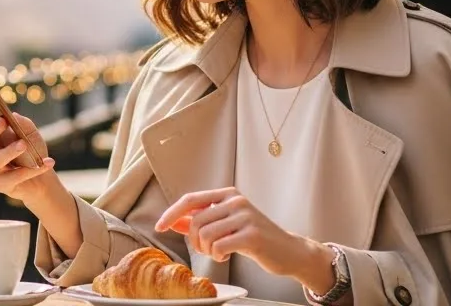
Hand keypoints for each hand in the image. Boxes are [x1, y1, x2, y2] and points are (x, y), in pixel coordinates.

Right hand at [0, 92, 54, 203]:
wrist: (43, 179)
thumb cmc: (33, 152)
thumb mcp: (31, 133)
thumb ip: (21, 123)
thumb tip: (11, 116)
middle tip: (2, 122)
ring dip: (9, 151)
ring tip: (24, 145)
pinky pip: (11, 177)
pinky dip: (29, 171)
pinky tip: (45, 163)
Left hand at [155, 187, 334, 292]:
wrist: (290, 251)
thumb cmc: (256, 238)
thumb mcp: (226, 225)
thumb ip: (201, 221)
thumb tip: (174, 221)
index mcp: (228, 194)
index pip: (190, 199)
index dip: (171, 213)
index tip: (160, 227)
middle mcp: (236, 201)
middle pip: (195, 221)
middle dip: (194, 241)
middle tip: (205, 250)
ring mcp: (245, 217)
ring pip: (205, 234)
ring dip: (206, 250)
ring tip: (217, 252)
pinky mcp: (252, 235)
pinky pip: (219, 246)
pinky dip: (217, 255)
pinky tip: (225, 256)